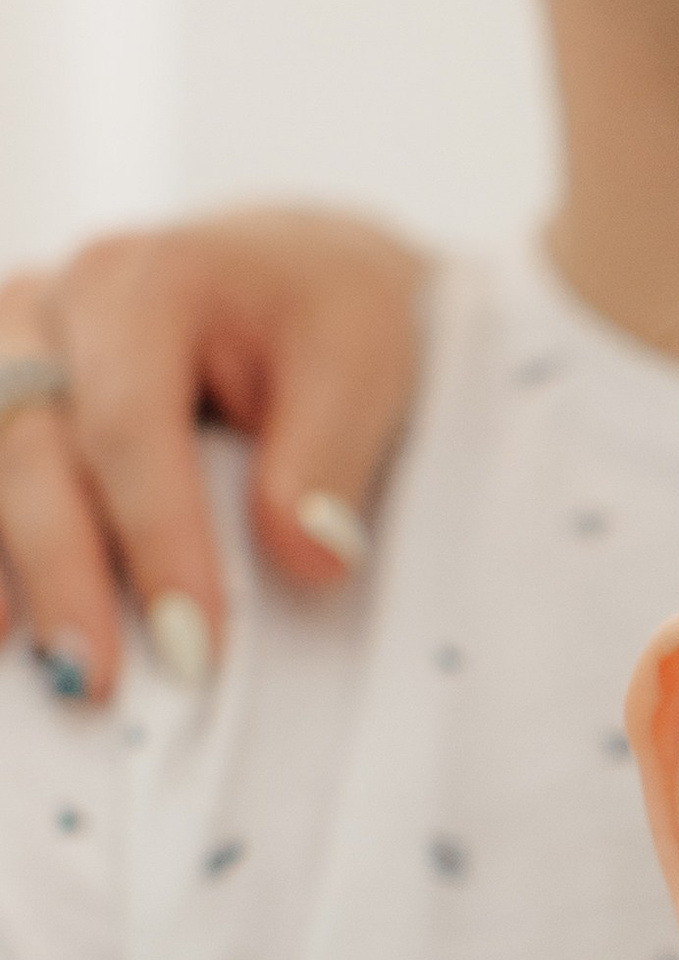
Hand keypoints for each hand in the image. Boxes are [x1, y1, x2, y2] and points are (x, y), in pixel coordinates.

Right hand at [0, 208, 425, 703]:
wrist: (287, 277)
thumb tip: (308, 559)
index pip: (128, 425)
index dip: (156, 542)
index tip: (194, 647)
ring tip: (47, 669)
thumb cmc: (326, 320)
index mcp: (144, 285)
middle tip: (95, 682)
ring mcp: (9, 348)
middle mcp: (55, 307)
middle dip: (62, 572)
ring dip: (4, 568)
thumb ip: (331, 459)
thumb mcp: (362, 366)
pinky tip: (1, 627)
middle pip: (30, 444)